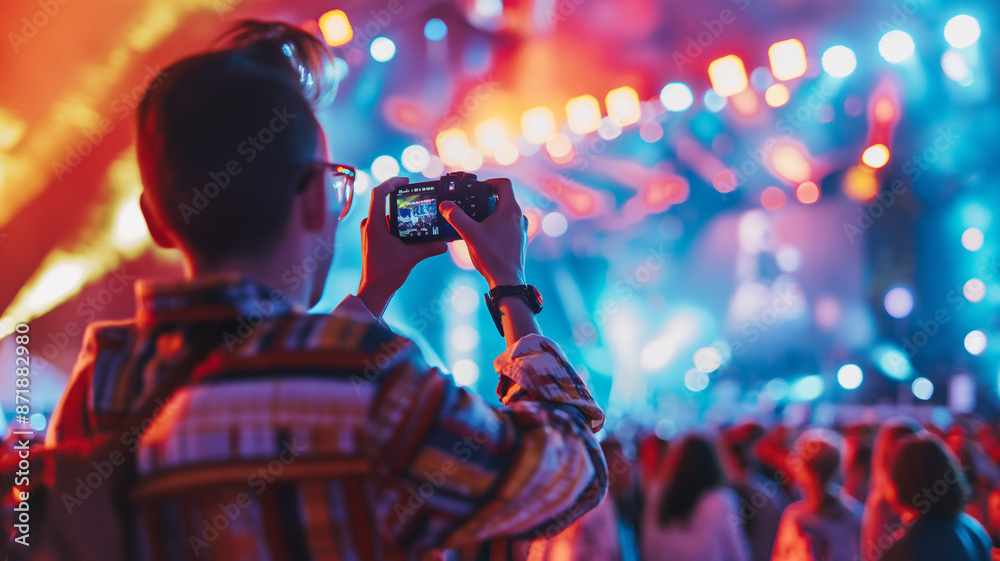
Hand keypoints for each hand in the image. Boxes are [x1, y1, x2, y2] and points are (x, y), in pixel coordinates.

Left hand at [357, 177, 446, 316]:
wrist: (373, 291)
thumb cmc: (386, 274)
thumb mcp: (410, 258)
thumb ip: (429, 248)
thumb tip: (445, 243)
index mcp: (374, 225)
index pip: (379, 194)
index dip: (391, 182)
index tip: (405, 180)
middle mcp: (369, 225)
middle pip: (383, 202)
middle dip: (400, 198)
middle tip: (416, 197)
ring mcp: (369, 232)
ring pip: (384, 215)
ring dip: (399, 213)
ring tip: (416, 214)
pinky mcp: (372, 239)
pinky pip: (384, 225)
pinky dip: (396, 223)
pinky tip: (409, 230)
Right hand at [439, 178, 526, 288]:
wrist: (508, 281)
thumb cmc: (493, 257)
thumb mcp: (470, 234)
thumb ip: (456, 217)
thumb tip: (445, 205)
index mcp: (511, 210)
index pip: (504, 184)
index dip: (489, 182)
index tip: (476, 189)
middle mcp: (519, 217)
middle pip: (502, 198)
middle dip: (485, 200)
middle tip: (471, 208)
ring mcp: (521, 230)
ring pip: (504, 213)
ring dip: (489, 214)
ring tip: (475, 224)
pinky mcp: (518, 241)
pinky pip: (506, 226)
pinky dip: (495, 226)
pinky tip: (482, 237)